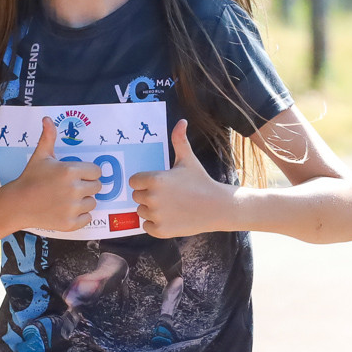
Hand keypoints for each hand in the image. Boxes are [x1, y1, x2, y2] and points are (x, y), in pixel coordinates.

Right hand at [6, 118, 101, 231]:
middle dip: (87, 185)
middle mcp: (75, 189)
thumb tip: (47, 118)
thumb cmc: (30, 177)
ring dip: (84, 201)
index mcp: (70, 171)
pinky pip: (88, 218)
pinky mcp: (70, 223)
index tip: (77, 174)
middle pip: (97, 187)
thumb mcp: (40, 155)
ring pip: (93, 202)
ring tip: (68, 198)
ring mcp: (73, 208)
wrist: (17, 203)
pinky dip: (81, 216)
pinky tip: (67, 210)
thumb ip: (48, 137)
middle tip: (71, 187)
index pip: (96, 171)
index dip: (88, 172)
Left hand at [129, 120, 231, 237]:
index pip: (134, 181)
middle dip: (147, 195)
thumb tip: (181, 121)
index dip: (144, 181)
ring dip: (150, 210)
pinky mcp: (160, 230)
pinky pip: (147, 227)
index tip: (158, 183)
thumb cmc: (200, 181)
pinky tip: (169, 217)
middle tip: (166, 195)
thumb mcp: (188, 159)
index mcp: (154, 179)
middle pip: (137, 196)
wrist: (217, 206)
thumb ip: (179, 140)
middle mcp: (152, 197)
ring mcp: (156, 215)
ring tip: (169, 206)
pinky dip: (155, 224)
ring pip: (141, 212)